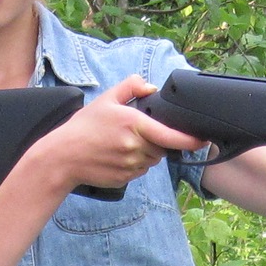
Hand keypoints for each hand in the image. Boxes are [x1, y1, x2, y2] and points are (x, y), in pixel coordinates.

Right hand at [31, 74, 206, 194]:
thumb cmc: (83, 127)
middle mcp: (135, 147)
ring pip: (151, 161)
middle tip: (135, 133)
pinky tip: (115, 156)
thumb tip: (150, 87)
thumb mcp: (105, 99)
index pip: (170, 136)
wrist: (63, 156)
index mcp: (134, 125)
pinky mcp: (125, 179)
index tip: (201, 140)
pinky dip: (134, 164)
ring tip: (121, 144)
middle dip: (156, 141)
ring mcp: (130, 165)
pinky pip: (139, 171)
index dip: (189, 141)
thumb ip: (130, 87)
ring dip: (145, 153)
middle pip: (162, 148)